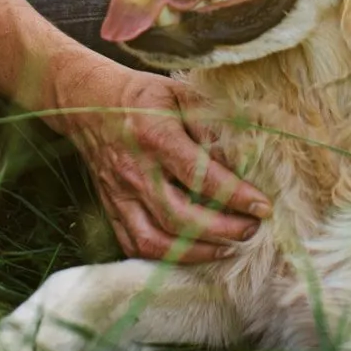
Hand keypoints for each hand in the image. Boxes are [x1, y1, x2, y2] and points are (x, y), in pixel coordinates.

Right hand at [43, 58, 270, 263]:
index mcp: (155, 137)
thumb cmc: (143, 96)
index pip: (199, 175)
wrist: (88, 103)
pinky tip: (192, 253)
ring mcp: (119, 195)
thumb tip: (239, 158)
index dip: (234, 195)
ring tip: (228, 248)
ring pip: (156, 241)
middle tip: (251, 230)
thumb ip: (210, 122)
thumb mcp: (180, 93)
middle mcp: (135, 172)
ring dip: (196, 252)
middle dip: (222, 230)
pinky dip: (165, 258)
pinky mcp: (111, 209)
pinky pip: (135, 246)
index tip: (263, 207)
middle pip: (179, 217)